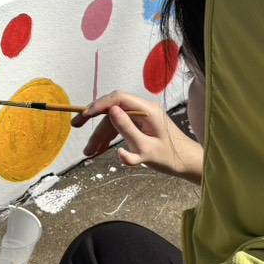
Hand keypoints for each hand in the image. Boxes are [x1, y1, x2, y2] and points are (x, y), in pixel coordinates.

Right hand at [74, 90, 203, 183]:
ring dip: (101, 135)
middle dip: (95, 123)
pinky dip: (110, 138)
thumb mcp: (146, 147)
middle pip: (113, 111)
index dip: (99, 105)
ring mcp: (142, 118)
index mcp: (147, 110)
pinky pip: (121, 128)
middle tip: (75, 127)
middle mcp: (143, 110)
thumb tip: (110, 111)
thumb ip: (127, 129)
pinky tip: (100, 149)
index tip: (84, 115)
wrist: (187, 164)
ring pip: (115, 121)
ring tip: (88, 152)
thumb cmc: (170, 157)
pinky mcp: (141, 126)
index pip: (118, 99)